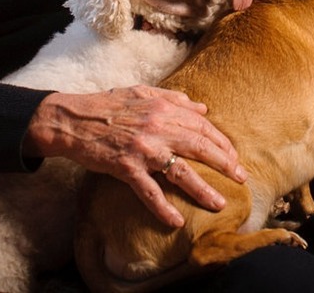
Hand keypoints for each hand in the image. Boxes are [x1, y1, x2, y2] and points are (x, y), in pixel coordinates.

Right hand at [24, 86, 246, 227]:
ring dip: (203, 189)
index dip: (221, 142)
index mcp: (163, 107)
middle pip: (200, 146)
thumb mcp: (142, 92)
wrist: (72, 119)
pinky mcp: (126, 167)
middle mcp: (157, 126)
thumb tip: (202, 107)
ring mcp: (143, 149)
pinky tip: (176, 221)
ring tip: (220, 203)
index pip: (202, 125)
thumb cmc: (107, 104)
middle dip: (225, 163)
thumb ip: (174, 98)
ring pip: (181, 171)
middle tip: (241, 178)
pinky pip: (149, 192)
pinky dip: (163, 208)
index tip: (234, 156)